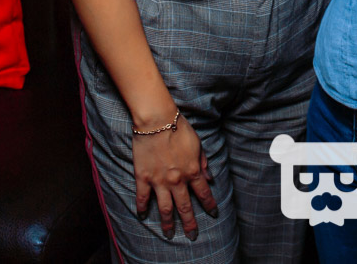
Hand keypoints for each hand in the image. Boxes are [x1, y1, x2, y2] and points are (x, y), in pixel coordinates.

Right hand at [132, 111, 217, 240]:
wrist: (157, 120)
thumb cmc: (179, 128)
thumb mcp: (198, 144)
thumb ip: (204, 162)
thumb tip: (210, 178)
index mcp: (193, 171)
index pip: (204, 193)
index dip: (210, 205)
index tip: (214, 214)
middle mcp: (177, 180)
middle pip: (185, 207)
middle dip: (190, 223)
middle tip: (192, 236)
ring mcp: (159, 181)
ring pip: (165, 208)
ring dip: (168, 223)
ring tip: (169, 234)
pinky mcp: (143, 177)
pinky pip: (142, 197)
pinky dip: (142, 208)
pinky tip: (143, 216)